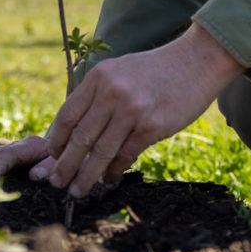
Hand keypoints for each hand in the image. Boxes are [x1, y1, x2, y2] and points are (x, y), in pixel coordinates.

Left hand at [38, 24, 245, 198]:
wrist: (197, 61)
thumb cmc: (157, 70)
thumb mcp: (120, 71)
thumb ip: (99, 95)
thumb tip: (77, 131)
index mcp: (99, 77)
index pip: (68, 115)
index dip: (57, 140)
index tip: (53, 156)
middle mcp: (112, 93)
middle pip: (80, 137)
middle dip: (65, 165)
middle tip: (57, 183)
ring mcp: (132, 110)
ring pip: (100, 152)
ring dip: (86, 176)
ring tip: (78, 191)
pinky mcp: (152, 126)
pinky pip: (125, 155)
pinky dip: (114, 171)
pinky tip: (110, 179)